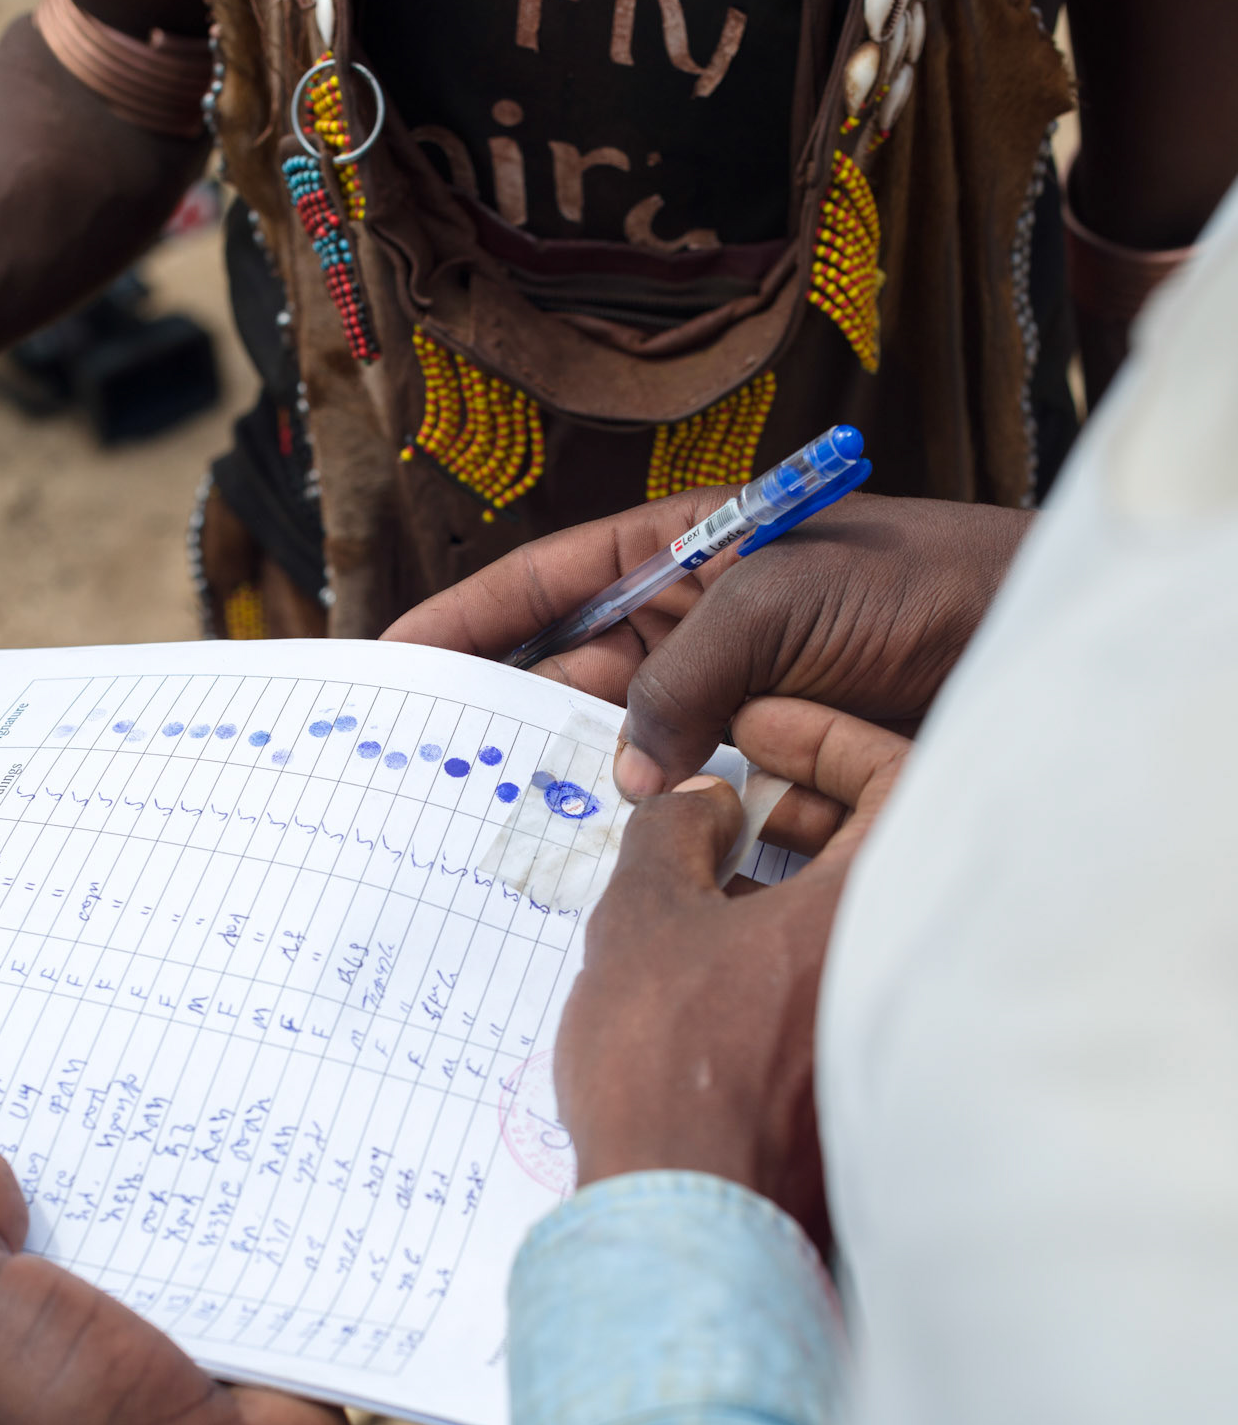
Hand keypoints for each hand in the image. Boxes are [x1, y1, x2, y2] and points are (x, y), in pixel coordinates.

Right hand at [387, 491, 1026, 793]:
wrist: (1027, 650)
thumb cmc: (920, 584)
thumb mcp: (784, 598)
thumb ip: (689, 675)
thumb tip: (625, 772)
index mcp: (682, 557)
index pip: (551, 584)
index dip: (471, 616)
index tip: (397, 655)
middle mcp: (696, 632)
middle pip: (574, 678)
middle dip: (512, 720)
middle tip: (436, 777)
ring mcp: (732, 705)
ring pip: (630, 751)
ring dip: (583, 788)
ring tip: (511, 833)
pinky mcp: (772, 772)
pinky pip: (693, 806)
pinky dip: (659, 835)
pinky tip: (617, 868)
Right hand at [555, 702, 909, 1243]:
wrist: (683, 1220)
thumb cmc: (671, 1069)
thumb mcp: (646, 917)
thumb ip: (676, 831)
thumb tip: (703, 805)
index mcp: (875, 904)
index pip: (898, 772)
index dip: (824, 736)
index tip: (756, 731)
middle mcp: (907, 964)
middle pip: (877, 847)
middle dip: (795, 810)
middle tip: (718, 802)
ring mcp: (888, 1031)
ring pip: (849, 921)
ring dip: (782, 883)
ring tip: (696, 878)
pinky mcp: (859, 1087)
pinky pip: (831, 986)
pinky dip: (783, 954)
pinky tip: (708, 964)